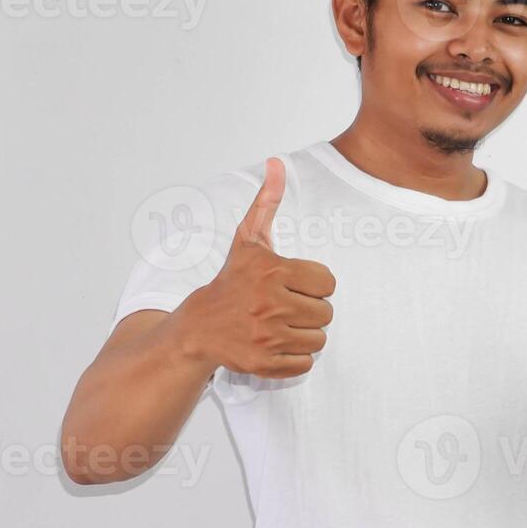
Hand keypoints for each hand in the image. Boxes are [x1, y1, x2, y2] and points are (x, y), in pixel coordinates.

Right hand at [177, 157, 336, 377]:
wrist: (199, 327)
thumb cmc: (231, 280)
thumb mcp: (248, 240)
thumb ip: (267, 202)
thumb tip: (277, 163)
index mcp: (272, 271)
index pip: (328, 283)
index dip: (314, 285)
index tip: (293, 285)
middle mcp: (269, 304)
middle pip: (326, 313)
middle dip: (310, 310)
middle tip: (286, 307)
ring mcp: (266, 337)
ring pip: (319, 339)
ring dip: (305, 334)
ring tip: (282, 325)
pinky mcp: (263, 363)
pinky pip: (305, 363)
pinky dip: (295, 357)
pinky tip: (276, 344)